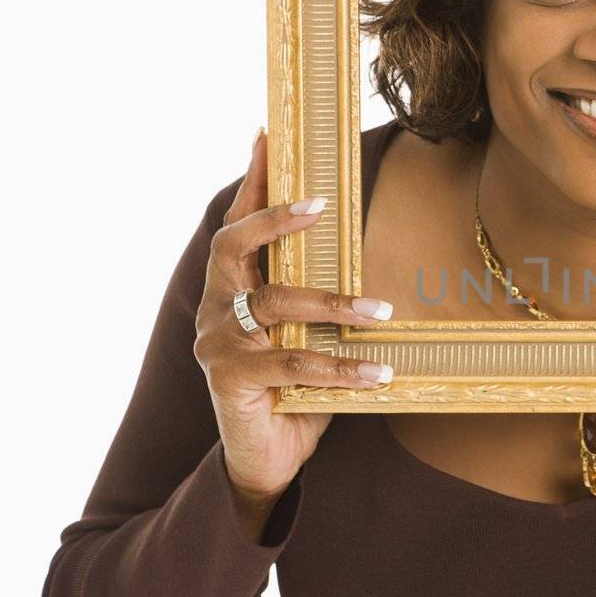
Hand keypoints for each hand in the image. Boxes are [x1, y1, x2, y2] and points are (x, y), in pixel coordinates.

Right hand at [193, 129, 395, 508]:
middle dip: (275, 219)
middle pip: (232, 247)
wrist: (265, 460)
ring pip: (274, 305)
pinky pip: (293, 362)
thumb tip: (368, 260)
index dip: (252, 182)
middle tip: (320, 205)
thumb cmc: (293, 390)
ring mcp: (217, 343)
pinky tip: (379, 371)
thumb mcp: (306, 336)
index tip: (268, 136)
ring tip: (381, 310)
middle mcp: (214, 309)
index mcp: (229, 291)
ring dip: (333, 303)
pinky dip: (342, 365)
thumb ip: (317, 300)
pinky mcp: (231, 380)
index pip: (236, 228)